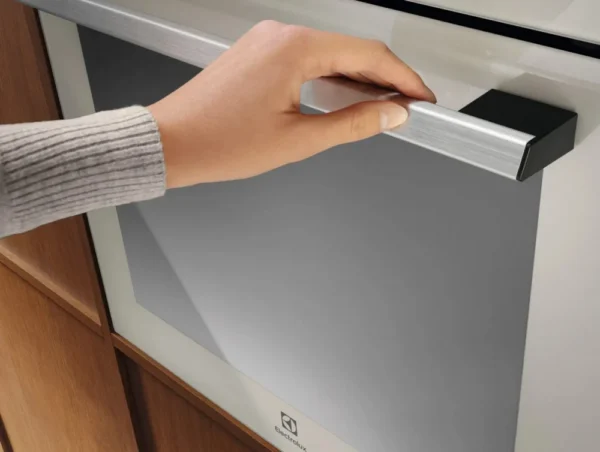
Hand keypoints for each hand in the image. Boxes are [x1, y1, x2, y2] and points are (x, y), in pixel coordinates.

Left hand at [148, 21, 435, 187]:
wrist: (172, 142)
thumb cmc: (220, 141)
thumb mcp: (299, 140)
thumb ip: (353, 124)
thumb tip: (391, 115)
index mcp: (295, 49)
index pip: (369, 55)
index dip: (404, 78)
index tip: (421, 98)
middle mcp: (281, 35)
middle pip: (352, 49)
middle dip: (385, 78)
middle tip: (407, 105)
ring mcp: (267, 41)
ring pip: (330, 53)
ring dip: (358, 77)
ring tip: (382, 105)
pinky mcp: (258, 53)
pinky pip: (307, 57)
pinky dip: (331, 76)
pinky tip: (344, 95)